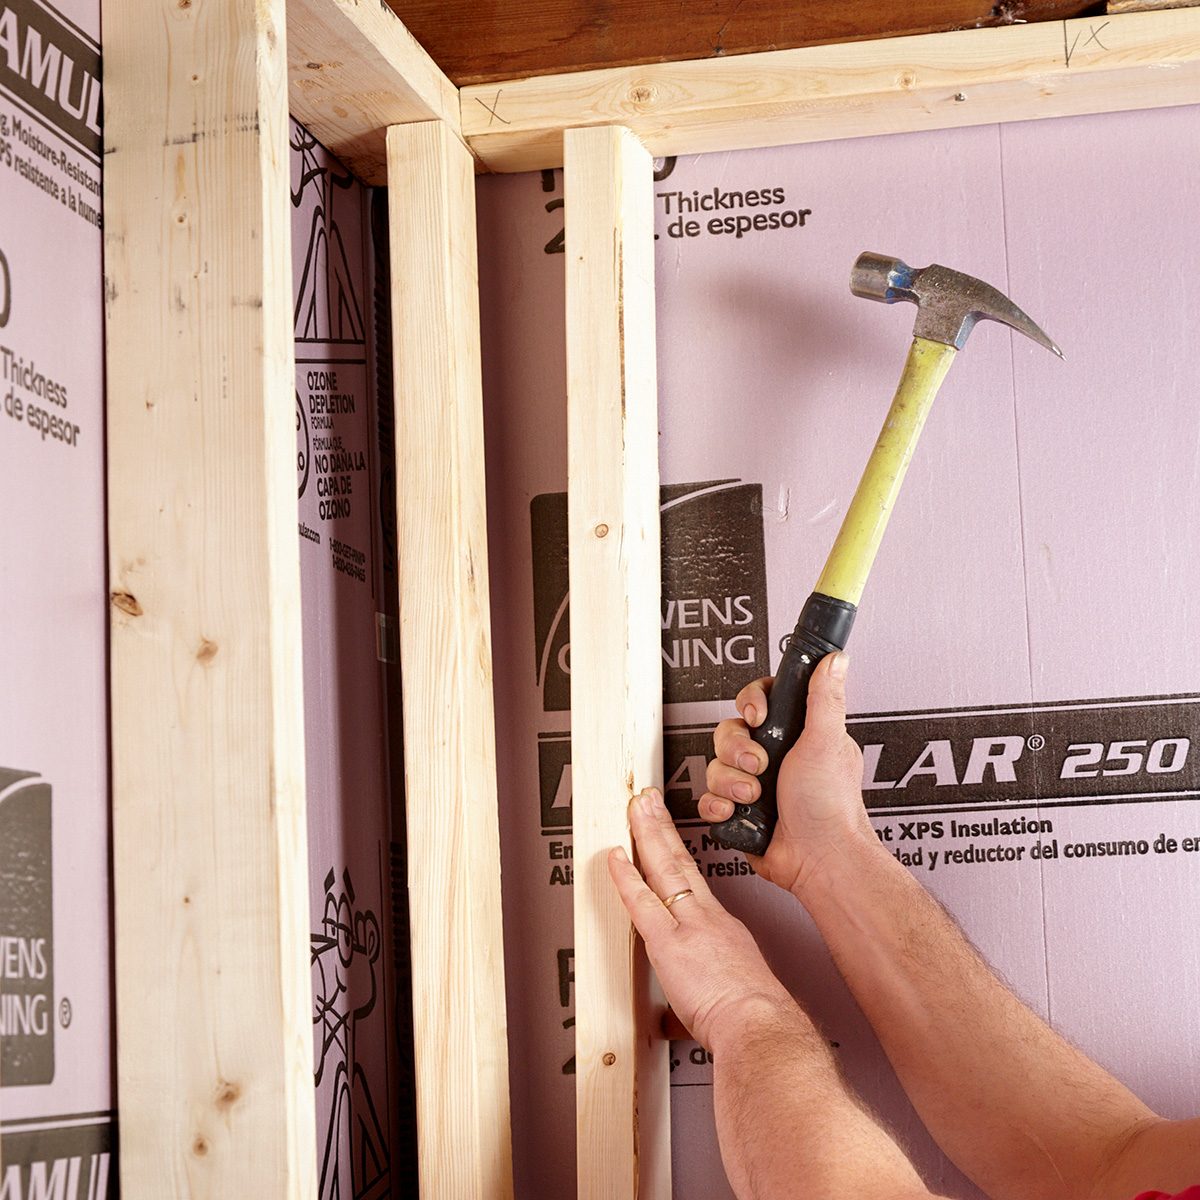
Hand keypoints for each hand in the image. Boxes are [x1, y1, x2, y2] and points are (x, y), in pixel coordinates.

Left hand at [608, 788, 794, 1050]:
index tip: (668, 836)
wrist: (762, 1025)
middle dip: (662, 827)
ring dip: (647, 833)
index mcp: (724, 929)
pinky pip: (642, 901)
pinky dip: (626, 877)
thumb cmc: (756, 1018)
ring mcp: (689, 926)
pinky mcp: (670, 943)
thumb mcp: (736, 994)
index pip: (694, 883)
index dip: (678, 855)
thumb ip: (707, 993)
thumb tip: (684, 1014)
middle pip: (680, 861)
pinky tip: (615, 856)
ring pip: (664, 868)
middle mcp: (708, 918)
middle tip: (649, 800)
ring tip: (636, 807)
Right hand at [698, 653, 875, 895]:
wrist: (819, 859)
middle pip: (728, 732)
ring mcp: (753, 784)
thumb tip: (835, 659)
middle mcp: (772, 757)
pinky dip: (718, 806)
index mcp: (794, 734)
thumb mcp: (827, 741)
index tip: (757, 717)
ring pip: (715, 766)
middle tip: (760, 765)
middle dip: (737, 749)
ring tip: (755, 795)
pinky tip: (738, 812)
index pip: (758, 701)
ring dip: (731, 782)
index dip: (750, 705)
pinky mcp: (738, 811)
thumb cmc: (830, 805)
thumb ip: (824, 697)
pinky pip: (708, 799)